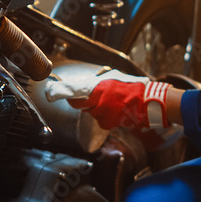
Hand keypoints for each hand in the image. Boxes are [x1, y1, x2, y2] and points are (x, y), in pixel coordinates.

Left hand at [45, 69, 171, 130]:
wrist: (148, 102)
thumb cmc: (134, 88)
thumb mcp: (114, 78)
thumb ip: (100, 82)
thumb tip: (90, 84)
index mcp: (98, 88)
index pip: (74, 93)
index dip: (62, 93)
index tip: (53, 92)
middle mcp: (98, 102)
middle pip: (82, 105)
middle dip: (87, 102)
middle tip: (98, 97)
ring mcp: (103, 114)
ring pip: (93, 113)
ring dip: (100, 109)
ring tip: (114, 103)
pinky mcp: (109, 123)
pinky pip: (103, 120)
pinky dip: (108, 116)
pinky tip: (118, 111)